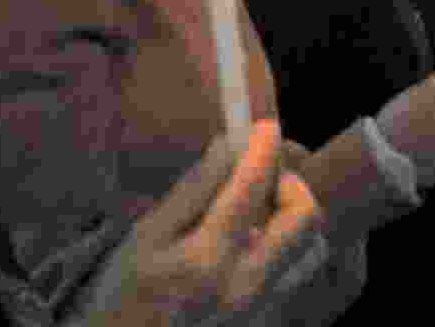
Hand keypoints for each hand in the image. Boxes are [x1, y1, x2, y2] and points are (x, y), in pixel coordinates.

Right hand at [94, 121, 321, 326]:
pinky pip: (296, 272)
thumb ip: (192, 191)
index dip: (263, 149)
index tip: (264, 127)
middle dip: (291, 184)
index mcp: (208, 259)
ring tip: (256, 214)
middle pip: (305, 217)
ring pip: (310, 246)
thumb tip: (228, 146)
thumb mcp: (145, 238)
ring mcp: (265, 307)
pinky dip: (283, 247)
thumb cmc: (124, 297)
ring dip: (291, 218)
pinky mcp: (272, 317)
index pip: (252, 188)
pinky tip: (250, 246)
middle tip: (263, 177)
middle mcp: (248, 285)